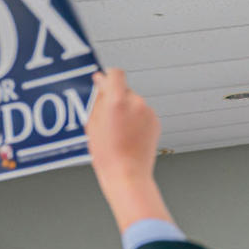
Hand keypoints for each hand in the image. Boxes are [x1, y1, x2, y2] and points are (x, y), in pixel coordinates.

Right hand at [86, 68, 171, 232]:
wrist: (128, 174)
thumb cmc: (107, 153)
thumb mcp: (92, 123)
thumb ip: (97, 99)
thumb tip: (100, 82)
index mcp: (117, 101)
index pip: (115, 74)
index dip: (107, 76)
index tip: (102, 81)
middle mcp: (136, 103)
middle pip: (124, 89)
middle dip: (115, 98)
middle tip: (106, 116)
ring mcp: (149, 112)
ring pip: (134, 102)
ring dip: (126, 109)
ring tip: (117, 131)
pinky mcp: (156, 122)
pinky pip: (142, 113)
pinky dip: (136, 119)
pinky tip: (128, 135)